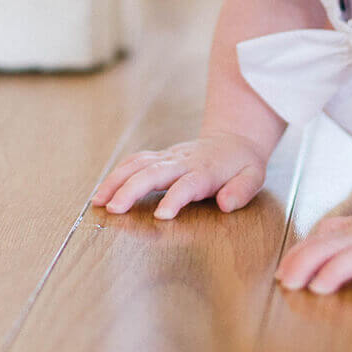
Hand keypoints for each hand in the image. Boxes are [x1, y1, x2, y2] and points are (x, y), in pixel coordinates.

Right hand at [91, 131, 267, 219]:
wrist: (234, 137)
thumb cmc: (242, 163)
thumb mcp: (253, 176)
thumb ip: (241, 190)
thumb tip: (225, 204)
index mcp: (206, 170)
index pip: (188, 184)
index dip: (175, 198)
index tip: (162, 215)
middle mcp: (184, 161)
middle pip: (154, 172)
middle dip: (133, 189)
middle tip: (114, 208)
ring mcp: (169, 157)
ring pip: (139, 164)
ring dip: (117, 180)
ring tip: (98, 201)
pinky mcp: (160, 156)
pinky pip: (136, 161)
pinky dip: (117, 174)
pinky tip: (102, 191)